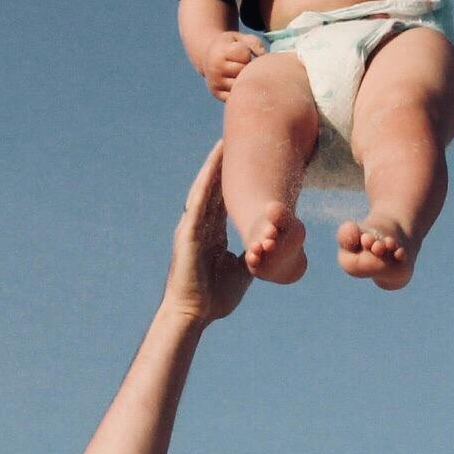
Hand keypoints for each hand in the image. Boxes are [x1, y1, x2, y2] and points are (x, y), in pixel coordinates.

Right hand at [165, 144, 252, 325]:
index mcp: (211, 235)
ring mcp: (192, 228)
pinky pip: (197, 203)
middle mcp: (200, 227)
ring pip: (204, 190)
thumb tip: (265, 248)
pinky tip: (212, 168)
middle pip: (212, 189)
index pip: (222, 201)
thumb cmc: (215, 298)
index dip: (231, 180)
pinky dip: (205, 184)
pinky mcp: (187, 234)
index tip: (244, 161)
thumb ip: (250, 255)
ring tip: (222, 143)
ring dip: (212, 167)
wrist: (194, 314)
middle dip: (221, 165)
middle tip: (232, 139)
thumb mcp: (240, 271)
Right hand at [201, 29, 266, 100]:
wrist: (209, 57)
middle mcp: (215, 69)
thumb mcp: (239, 38)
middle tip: (239, 61)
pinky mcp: (217, 94)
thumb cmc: (229, 46)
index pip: (244, 54)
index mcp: (220, 52)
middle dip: (246, 66)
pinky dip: (241, 89)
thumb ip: (254, 43)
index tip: (240, 50)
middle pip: (243, 70)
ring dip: (245, 78)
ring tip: (238, 70)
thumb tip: (264, 57)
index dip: (246, 52)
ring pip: (241, 84)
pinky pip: (237, 94)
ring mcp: (216, 83)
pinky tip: (236, 80)